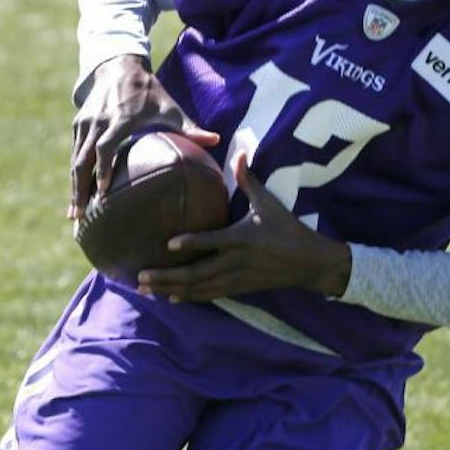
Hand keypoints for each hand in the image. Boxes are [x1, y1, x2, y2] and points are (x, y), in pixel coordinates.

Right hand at [68, 55, 218, 219]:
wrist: (118, 66)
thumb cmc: (150, 92)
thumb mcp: (170, 107)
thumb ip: (190, 127)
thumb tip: (216, 141)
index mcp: (120, 119)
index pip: (106, 147)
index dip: (103, 169)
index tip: (104, 193)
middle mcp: (98, 122)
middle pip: (83, 160)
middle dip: (80, 189)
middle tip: (81, 217)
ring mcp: (85, 123)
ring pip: (76, 160)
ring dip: (74, 188)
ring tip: (75, 215)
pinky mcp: (78, 124)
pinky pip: (74, 153)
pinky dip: (75, 175)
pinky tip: (77, 196)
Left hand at [136, 155, 351, 300]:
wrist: (309, 263)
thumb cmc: (287, 229)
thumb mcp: (268, 203)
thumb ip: (248, 180)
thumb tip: (240, 152)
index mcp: (241, 238)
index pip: (212, 241)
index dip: (190, 243)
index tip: (168, 245)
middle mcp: (235, 261)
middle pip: (196, 273)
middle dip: (166, 276)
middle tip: (140, 276)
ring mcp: (235, 278)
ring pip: (198, 288)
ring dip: (170, 289)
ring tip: (144, 289)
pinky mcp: (238, 289)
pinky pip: (209, 294)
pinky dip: (188, 297)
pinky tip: (169, 298)